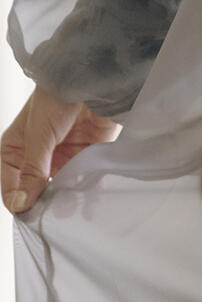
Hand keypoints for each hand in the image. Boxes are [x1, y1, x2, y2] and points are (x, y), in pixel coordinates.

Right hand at [2, 86, 121, 213]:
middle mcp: (38, 160)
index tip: (27, 212)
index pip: (10, 185)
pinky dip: (86, 199)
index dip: (17, 200)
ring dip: (66, 205)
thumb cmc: (57, 99)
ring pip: (61, 195)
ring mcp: (62, 164)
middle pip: (36, 194)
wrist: (92, 84)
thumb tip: (22, 202)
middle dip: (43, 206)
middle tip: (52, 218)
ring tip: (71, 213)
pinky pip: (84, 189)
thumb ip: (33, 169)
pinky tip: (89, 207)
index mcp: (16, 151)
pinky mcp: (85, 164)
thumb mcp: (39, 134)